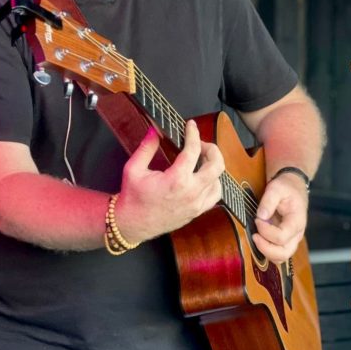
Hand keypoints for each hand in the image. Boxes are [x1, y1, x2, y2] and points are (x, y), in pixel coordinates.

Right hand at [115, 120, 223, 242]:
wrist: (132, 224)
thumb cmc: (132, 197)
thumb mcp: (133, 169)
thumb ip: (146, 148)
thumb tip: (155, 131)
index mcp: (176, 180)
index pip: (193, 150)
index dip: (193, 134)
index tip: (190, 125)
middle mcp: (191, 192)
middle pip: (216, 165)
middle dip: (211, 149)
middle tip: (200, 144)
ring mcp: (196, 204)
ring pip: (218, 180)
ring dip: (213, 166)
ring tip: (201, 160)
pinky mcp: (196, 212)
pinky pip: (215, 195)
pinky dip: (214, 183)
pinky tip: (204, 177)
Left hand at [252, 172, 308, 263]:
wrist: (294, 187)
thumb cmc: (287, 187)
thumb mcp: (277, 188)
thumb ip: (268, 201)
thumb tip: (261, 216)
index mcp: (297, 221)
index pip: (282, 236)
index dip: (266, 231)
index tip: (257, 220)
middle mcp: (297, 234)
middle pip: (284, 253)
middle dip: (266, 248)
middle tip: (254, 236)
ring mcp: (292, 239)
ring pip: (281, 257)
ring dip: (266, 251)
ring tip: (256, 237)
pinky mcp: (286, 240)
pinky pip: (277, 254)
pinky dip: (267, 251)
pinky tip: (260, 239)